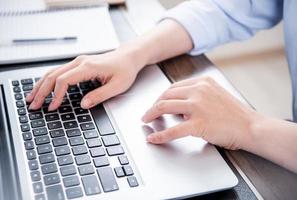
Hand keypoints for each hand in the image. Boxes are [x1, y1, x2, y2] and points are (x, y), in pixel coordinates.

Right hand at [26, 48, 144, 110]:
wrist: (128, 57)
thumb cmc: (125, 70)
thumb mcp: (117, 86)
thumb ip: (100, 96)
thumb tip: (83, 105)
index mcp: (88, 67)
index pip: (64, 80)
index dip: (56, 95)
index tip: (52, 107)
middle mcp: (80, 62)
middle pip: (53, 75)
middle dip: (41, 91)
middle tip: (33, 105)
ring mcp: (78, 61)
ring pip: (53, 72)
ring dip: (41, 85)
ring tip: (31, 98)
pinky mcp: (79, 64)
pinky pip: (59, 71)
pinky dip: (48, 81)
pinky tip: (43, 88)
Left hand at [142, 77, 257, 149]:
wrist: (250, 126)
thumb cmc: (235, 114)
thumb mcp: (216, 94)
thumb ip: (198, 95)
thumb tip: (179, 107)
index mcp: (202, 82)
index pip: (174, 87)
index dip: (161, 96)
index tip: (156, 103)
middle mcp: (199, 90)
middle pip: (166, 95)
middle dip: (153, 105)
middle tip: (147, 113)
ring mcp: (198, 106)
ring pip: (164, 106)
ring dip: (151, 114)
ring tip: (146, 121)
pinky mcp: (199, 123)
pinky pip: (173, 130)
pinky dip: (160, 135)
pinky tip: (153, 138)